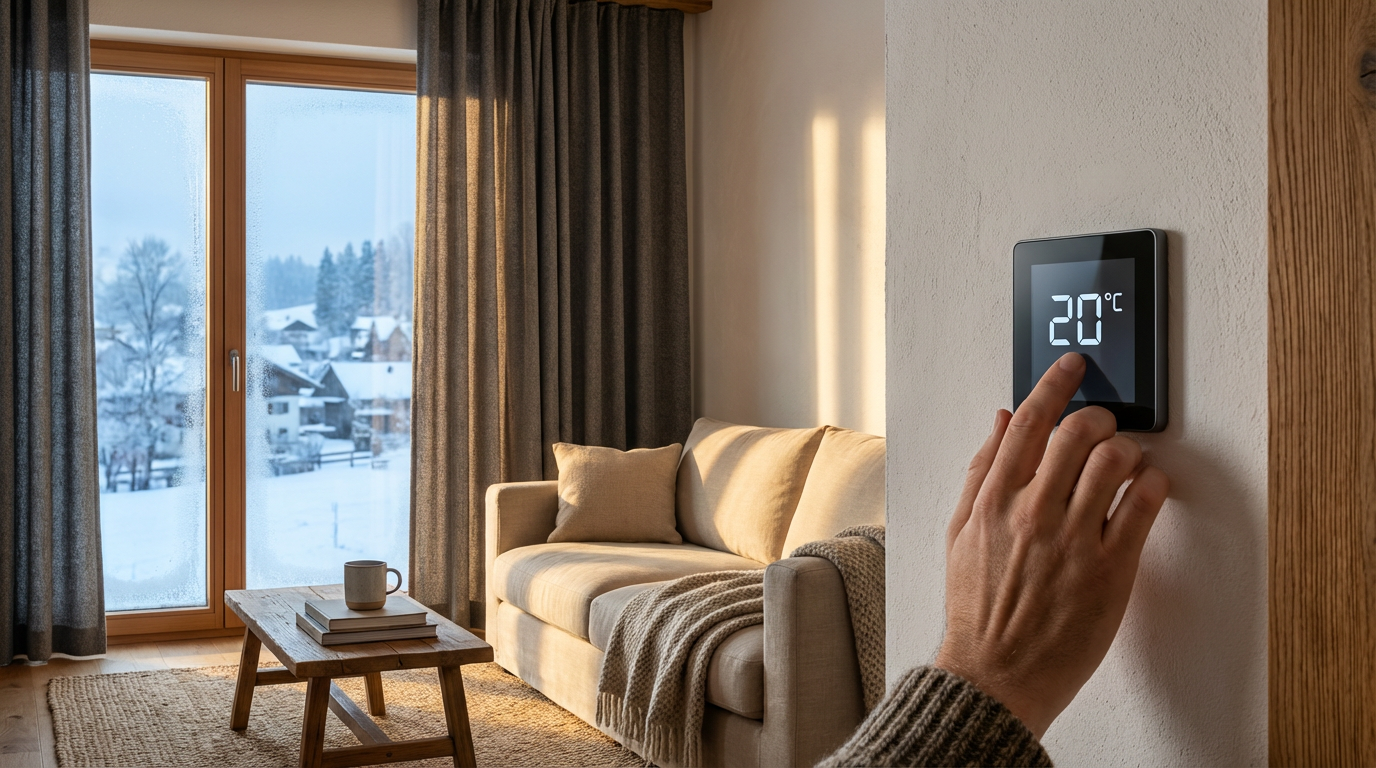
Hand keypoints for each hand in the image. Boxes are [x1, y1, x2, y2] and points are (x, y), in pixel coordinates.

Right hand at [934, 352, 1170, 738]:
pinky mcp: (1110, 570)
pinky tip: (1146, 487)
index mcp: (993, 500)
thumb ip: (982, 471)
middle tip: (1103, 425)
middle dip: (1098, 417)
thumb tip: (1003, 420)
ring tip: (1125, 462)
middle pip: (1078, 432)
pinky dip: (1152, 483)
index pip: (1028, 421)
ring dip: (1128, 449)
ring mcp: (1073, 541)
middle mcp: (1033, 514)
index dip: (1055, 383)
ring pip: (1115, 460)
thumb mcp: (961, 531)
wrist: (994, 673)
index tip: (1072, 366)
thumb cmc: (978, 608)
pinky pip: (1142, 505)